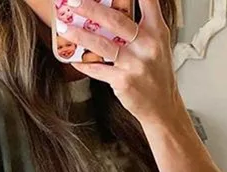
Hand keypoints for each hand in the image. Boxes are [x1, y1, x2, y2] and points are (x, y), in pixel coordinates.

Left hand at [56, 0, 182, 125]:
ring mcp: (135, 64)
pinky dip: (83, 63)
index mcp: (157, 31)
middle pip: (116, 21)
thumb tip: (112, 12)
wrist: (162, 107)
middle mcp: (147, 45)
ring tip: (64, 27)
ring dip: (80, 35)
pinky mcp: (123, 81)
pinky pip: (98, 69)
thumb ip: (142, 26)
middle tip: (73, 1)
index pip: (148, 1)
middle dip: (92, 8)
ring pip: (103, 45)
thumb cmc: (157, 74)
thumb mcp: (158, 45)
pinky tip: (72, 58)